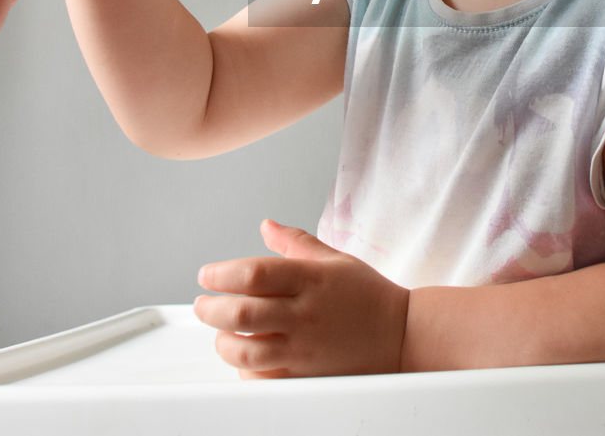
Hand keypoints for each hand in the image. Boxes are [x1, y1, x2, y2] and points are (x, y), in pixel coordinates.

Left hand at [194, 219, 409, 378]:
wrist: (402, 335)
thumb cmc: (368, 296)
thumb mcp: (335, 259)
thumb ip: (295, 243)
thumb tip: (266, 226)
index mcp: (310, 280)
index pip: (254, 273)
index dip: (221, 273)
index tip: (207, 275)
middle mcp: (304, 314)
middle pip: (241, 313)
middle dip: (209, 309)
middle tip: (202, 305)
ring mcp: (304, 348)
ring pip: (245, 351)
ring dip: (223, 342)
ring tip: (221, 334)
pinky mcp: (307, 375)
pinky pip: (263, 379)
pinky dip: (245, 370)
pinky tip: (246, 358)